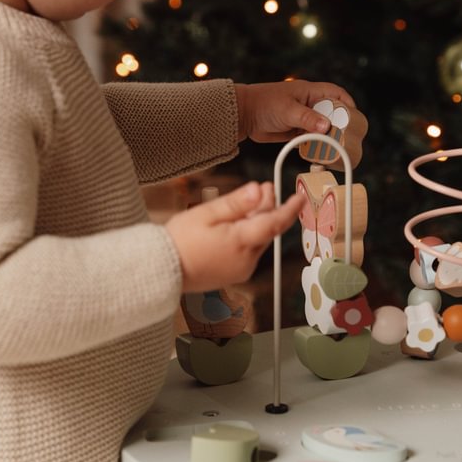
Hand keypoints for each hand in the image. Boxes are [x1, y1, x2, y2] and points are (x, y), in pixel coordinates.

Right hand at [166, 181, 303, 292]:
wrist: (162, 271)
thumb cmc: (180, 241)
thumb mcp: (207, 214)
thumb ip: (237, 203)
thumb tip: (259, 190)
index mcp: (242, 243)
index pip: (275, 222)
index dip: (290, 208)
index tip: (300, 197)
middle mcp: (247, 259)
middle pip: (267, 230)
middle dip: (268, 208)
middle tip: (266, 188)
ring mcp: (241, 269)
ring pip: (258, 240)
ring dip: (258, 221)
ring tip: (251, 202)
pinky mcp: (234, 274)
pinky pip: (248, 251)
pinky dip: (248, 235)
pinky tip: (238, 223)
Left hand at [234, 79, 355, 143]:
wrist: (243, 115)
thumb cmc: (264, 104)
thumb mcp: (288, 110)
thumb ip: (307, 119)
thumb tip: (327, 126)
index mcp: (309, 92)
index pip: (335, 93)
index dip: (347, 102)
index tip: (354, 116)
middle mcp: (308, 104)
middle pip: (332, 113)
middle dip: (339, 125)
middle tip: (345, 137)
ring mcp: (302, 117)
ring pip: (321, 127)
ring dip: (327, 137)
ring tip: (333, 148)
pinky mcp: (294, 130)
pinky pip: (310, 138)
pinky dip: (314, 145)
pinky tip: (317, 152)